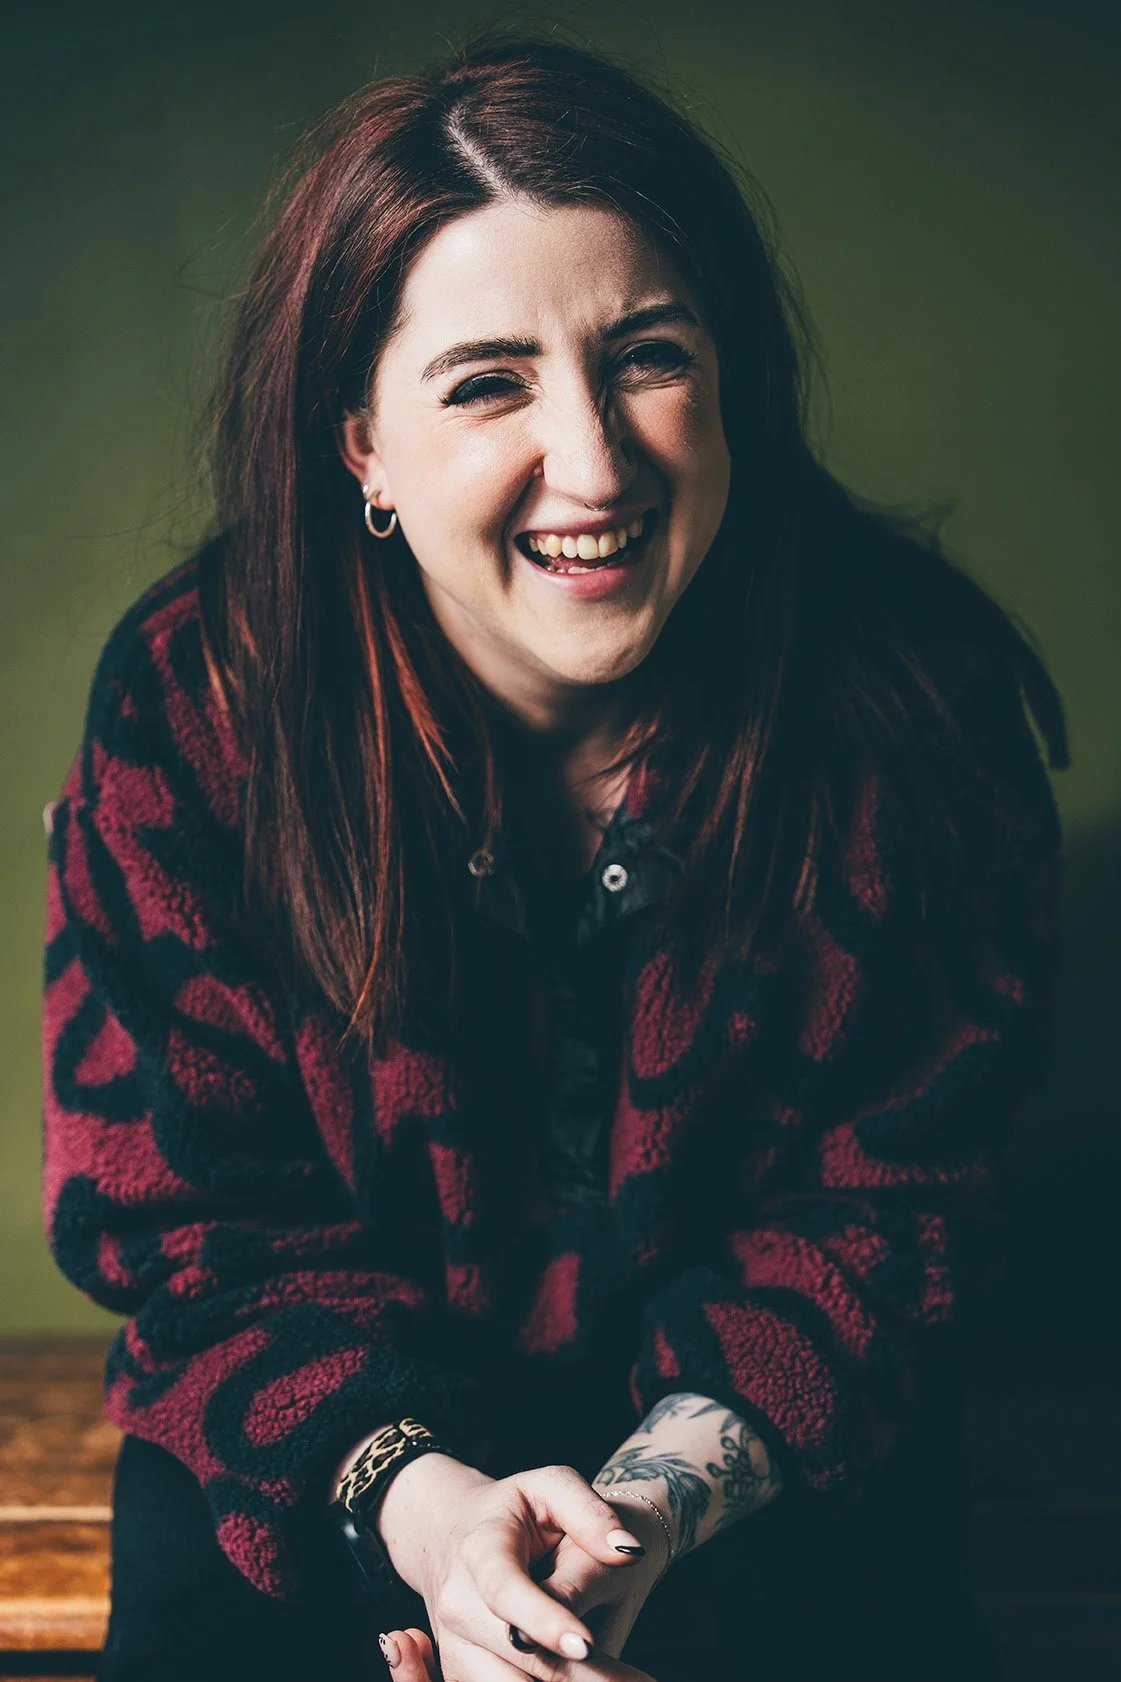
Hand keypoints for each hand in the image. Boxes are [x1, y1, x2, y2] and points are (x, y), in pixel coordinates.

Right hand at [374, 1454, 649, 1679]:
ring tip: (627, 1678)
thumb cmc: (519, 1512)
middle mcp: (458, 1605)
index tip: (586, 1644)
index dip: (543, 1621)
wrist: (462, 1533)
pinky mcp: (463, 1675)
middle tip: (640, 1680)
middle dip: (580, 1675)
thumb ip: (591, 1513)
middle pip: (516, 1658)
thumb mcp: (553, 1487)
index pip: (505, 1591)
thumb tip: (627, 1551)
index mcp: (479, 1550)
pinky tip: (591, 1675)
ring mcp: (456, 1647)